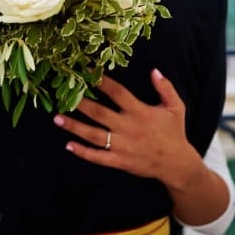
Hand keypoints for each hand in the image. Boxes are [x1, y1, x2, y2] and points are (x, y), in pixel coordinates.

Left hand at [54, 69, 201, 187]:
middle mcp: (128, 127)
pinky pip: (98, 157)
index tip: (88, 72)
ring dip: (74, 127)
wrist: (177, 164)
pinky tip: (68, 145)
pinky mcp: (120, 161)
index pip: (118, 93)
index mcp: (140, 112)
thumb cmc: (174, 132)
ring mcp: (122, 146)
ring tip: (57, 118)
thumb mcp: (176, 107)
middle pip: (100, 113)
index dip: (103, 82)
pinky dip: (83, 152)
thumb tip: (154, 70)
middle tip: (63, 95)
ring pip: (94, 135)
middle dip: (80, 104)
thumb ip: (165, 87)